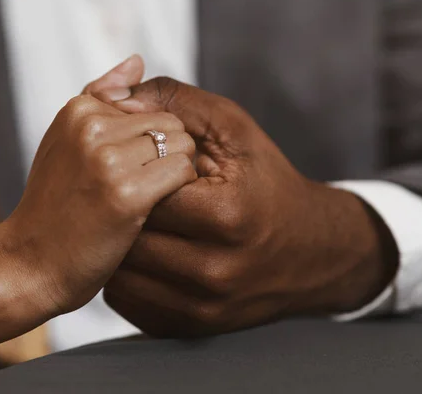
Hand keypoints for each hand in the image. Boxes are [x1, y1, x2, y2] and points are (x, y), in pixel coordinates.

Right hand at [0, 90, 196, 316]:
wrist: (31, 263)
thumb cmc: (55, 204)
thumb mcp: (67, 140)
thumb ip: (100, 97)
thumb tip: (137, 60)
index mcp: (79, 110)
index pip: (153, 107)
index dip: (152, 141)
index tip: (132, 168)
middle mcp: (92, 128)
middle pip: (172, 124)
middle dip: (169, 154)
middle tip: (145, 184)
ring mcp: (108, 161)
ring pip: (182, 146)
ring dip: (177, 174)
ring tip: (149, 196)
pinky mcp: (127, 195)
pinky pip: (182, 173)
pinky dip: (179, 192)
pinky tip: (156, 209)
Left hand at [97, 77, 398, 336]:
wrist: (310, 250)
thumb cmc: (267, 183)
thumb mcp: (234, 130)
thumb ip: (174, 104)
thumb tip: (111, 94)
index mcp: (227, 215)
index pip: (143, 190)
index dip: (133, 169)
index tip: (135, 160)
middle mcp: (214, 271)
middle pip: (128, 236)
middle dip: (119, 208)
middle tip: (121, 190)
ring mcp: (202, 307)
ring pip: (121, 274)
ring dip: (117, 244)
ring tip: (127, 221)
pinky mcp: (191, 328)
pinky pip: (129, 303)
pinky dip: (126, 276)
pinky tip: (142, 252)